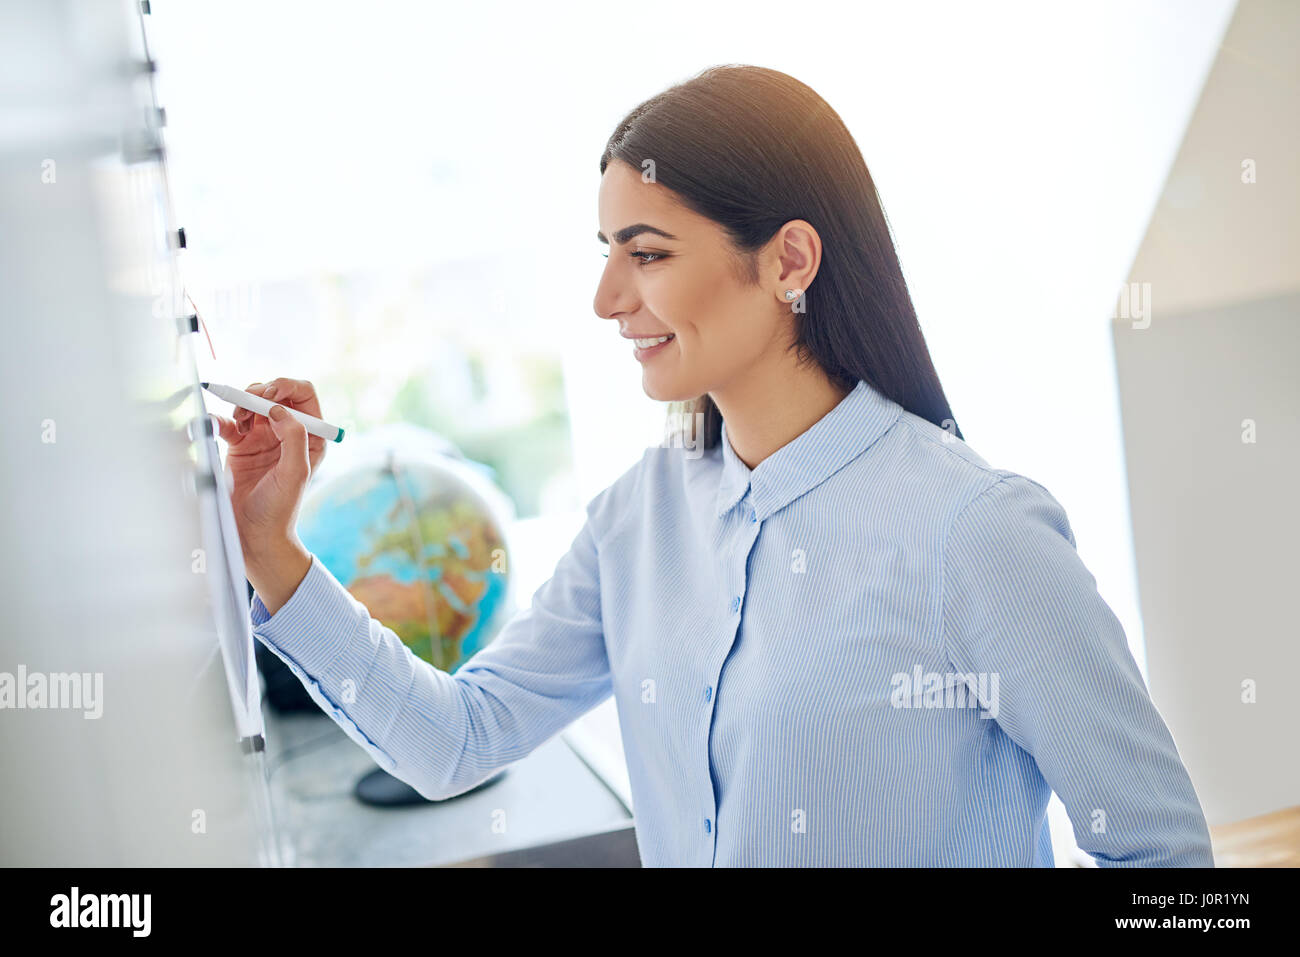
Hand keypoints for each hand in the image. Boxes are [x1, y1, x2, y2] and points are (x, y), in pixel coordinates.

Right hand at [210, 377, 324, 611]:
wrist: (254, 535)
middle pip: (275, 394)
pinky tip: (219, 428)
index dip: (285, 387)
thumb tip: (278, 410)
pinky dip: (222, 420)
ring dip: (241, 404)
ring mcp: (263, 438)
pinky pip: (229, 422)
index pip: (303, 394)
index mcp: (310, 436)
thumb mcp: (295, 472)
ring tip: (237, 423)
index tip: (268, 396)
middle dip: (259, 393)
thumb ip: (293, 437)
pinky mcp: (240, 447)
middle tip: (248, 407)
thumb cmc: (280, 509)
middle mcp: (288, 434)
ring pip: (251, 404)